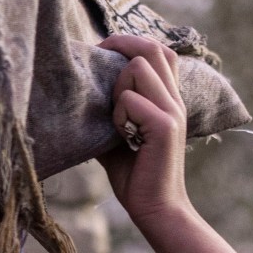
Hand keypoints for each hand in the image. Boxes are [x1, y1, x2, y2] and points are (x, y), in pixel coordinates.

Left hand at [95, 34, 251, 252]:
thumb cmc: (135, 176)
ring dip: (118, 87)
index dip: (130, 42)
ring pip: (138, 68)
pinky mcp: (164, 127)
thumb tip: (78, 95)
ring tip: (116, 117)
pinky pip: (131, 101)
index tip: (102, 52)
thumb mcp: (117, 137)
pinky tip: (120, 135)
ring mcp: (172, 111)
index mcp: (168, 98)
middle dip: (120, 47)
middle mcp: (174, 99)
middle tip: (97, 61)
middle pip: (152, 47)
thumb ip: (109, 113)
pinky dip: (119, 113)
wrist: (156, 209)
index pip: (159, 49)